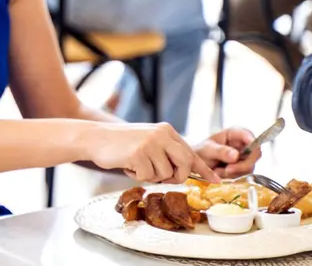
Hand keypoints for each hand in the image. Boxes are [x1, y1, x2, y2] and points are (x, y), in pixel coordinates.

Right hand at [86, 122, 219, 183]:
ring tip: (135, 163)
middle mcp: (162, 135)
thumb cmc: (121, 143)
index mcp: (167, 131)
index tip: (216, 180)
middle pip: (184, 165)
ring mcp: (151, 144)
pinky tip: (126, 164)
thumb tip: (185, 173)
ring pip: (164, 174)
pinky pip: (147, 177)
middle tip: (161, 176)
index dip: (204, 169)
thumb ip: (166, 152)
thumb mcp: (149, 141)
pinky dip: (136, 175)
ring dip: (150, 175)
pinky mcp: (139, 154)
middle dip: (176, 177)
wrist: (95, 138)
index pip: (191, 152)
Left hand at [194, 127, 260, 177]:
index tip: (250, 150)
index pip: (248, 134)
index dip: (252, 141)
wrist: (195, 165)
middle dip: (242, 164)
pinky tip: (220, 174)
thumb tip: (235, 155)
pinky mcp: (242, 169)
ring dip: (234, 172)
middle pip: (254, 154)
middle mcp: (241, 145)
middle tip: (228, 170)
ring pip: (249, 167)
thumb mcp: (207, 149)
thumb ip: (220, 151)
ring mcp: (243, 158)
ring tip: (217, 171)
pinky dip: (232, 177)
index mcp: (233, 134)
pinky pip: (244, 176)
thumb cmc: (200, 152)